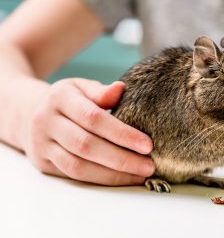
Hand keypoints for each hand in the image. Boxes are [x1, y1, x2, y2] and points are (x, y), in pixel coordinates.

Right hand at [24, 78, 154, 184]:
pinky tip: (121, 178)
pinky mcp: (43, 163)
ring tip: (139, 175)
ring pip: (78, 166)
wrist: (31, 114)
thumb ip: (101, 92)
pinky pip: (73, 176)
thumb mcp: (82, 87)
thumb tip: (121, 88)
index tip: (147, 145)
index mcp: (60, 97)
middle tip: (149, 166)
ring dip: (112, 174)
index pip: (94, 118)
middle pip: (86, 145)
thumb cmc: (69, 100)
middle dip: (121, 159)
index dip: (122, 133)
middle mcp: (46, 121)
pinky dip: (100, 179)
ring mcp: (42, 144)